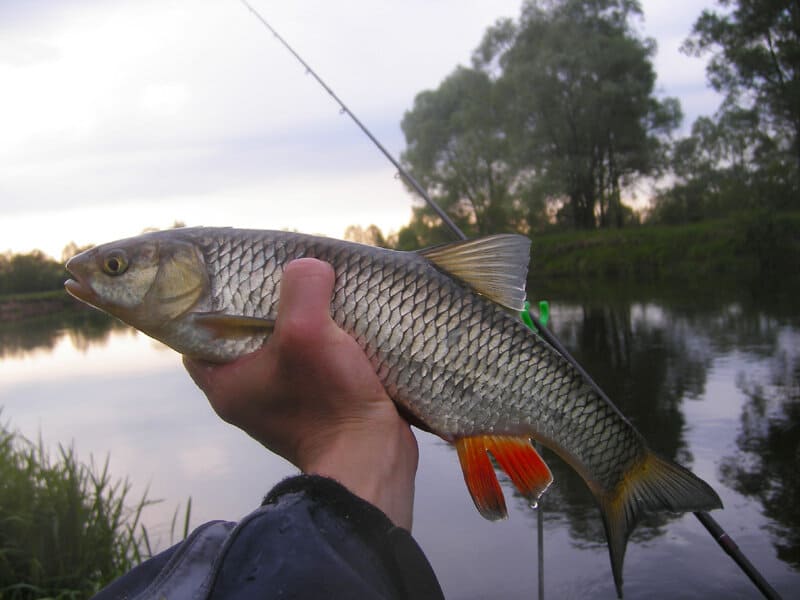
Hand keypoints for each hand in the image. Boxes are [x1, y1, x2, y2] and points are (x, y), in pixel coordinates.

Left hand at [183, 258, 418, 528]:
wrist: (373, 459)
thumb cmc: (329, 403)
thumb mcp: (307, 333)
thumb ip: (301, 288)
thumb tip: (310, 266)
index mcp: (226, 383)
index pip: (201, 331)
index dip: (215, 300)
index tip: (240, 276)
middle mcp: (249, 393)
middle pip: (247, 332)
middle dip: (268, 304)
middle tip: (288, 277)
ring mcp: (284, 401)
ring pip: (283, 346)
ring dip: (302, 321)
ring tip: (321, 294)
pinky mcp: (317, 404)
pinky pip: (311, 361)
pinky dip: (324, 341)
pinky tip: (343, 323)